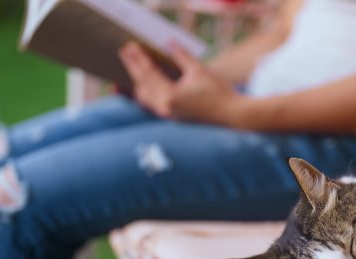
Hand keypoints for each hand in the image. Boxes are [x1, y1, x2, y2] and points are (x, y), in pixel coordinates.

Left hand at [118, 42, 244, 124]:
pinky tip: (143, 87)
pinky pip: (151, 105)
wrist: (231, 116)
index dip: (138, 58)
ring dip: (137, 82)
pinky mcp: (172, 119)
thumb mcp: (199, 70)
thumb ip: (181, 56)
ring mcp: (167, 115)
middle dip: (133, 68)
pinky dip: (145, 93)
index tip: (130, 47)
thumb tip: (169, 42)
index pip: (148, 73)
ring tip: (132, 68)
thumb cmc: (218, 93)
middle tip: (125, 53)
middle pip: (141, 85)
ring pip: (143, 97)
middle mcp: (164, 108)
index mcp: (170, 95)